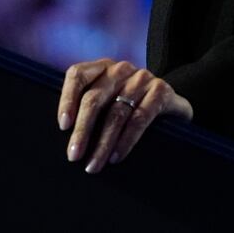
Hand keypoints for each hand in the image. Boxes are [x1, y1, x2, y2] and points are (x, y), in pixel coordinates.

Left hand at [57, 58, 193, 173]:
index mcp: (102, 67)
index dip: (67, 99)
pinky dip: (126, 140)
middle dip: (82, 131)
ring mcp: (142, 78)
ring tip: (94, 165)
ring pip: (116, 113)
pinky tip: (116, 157)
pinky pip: (140, 118)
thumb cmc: (128, 107)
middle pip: (94, 98)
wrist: (171, 105)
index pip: (78, 74)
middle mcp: (121, 69)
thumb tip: (63, 133)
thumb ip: (87, 106)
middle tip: (74, 156)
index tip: (62, 126)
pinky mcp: (161, 91)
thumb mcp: (108, 100)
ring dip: (103, 143)